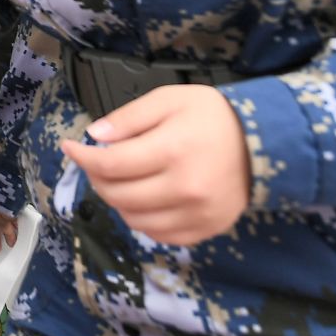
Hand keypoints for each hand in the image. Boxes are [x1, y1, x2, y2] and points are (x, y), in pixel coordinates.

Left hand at [59, 85, 250, 244]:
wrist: (265, 142)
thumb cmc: (213, 116)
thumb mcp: (169, 100)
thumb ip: (129, 117)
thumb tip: (95, 136)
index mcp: (173, 151)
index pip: (111, 164)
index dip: (83, 157)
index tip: (71, 147)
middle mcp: (184, 189)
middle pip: (118, 195)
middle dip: (97, 177)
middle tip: (96, 162)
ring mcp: (196, 215)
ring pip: (134, 219)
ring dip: (117, 200)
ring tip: (120, 178)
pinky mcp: (206, 230)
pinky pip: (158, 235)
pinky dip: (142, 219)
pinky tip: (144, 198)